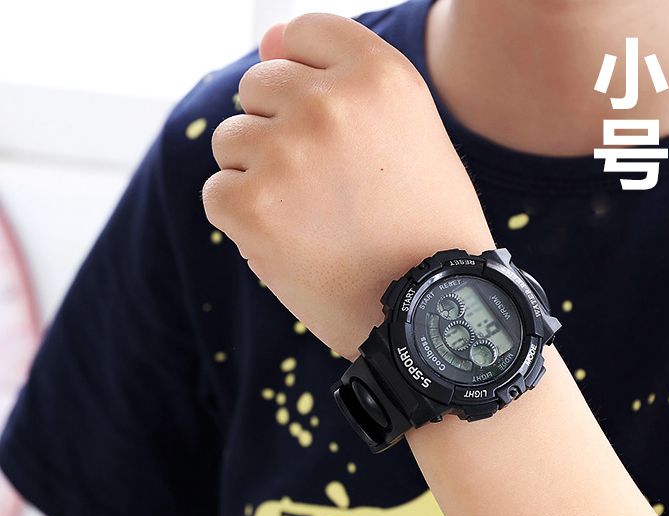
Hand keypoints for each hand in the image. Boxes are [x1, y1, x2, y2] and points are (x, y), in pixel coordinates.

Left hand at [203, 13, 492, 359]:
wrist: (430, 309)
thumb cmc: (423, 225)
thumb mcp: (407, 133)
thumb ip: (340, 76)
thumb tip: (265, 39)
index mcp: (379, 76)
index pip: (303, 33)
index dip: (310, 81)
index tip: (330, 128)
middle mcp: (330, 105)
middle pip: (259, 85)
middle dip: (282, 132)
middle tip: (329, 189)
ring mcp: (287, 155)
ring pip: (231, 139)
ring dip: (262, 176)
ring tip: (314, 219)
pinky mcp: (251, 207)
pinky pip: (218, 192)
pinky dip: (246, 221)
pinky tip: (294, 244)